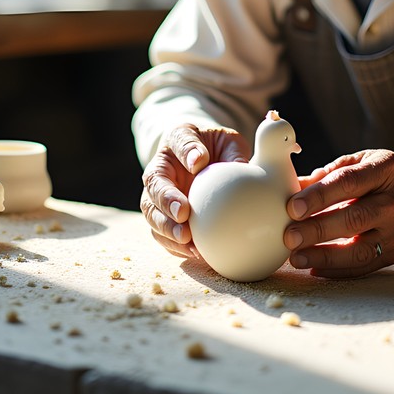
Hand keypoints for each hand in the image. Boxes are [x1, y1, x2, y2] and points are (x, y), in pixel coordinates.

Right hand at [140, 123, 250, 257]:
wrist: (206, 165)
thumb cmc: (219, 149)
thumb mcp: (229, 142)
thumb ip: (234, 153)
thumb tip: (241, 169)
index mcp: (178, 140)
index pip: (179, 141)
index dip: (186, 152)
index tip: (199, 164)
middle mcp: (161, 168)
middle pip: (154, 185)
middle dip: (166, 201)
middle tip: (183, 213)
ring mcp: (157, 196)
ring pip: (151, 213)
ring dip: (166, 228)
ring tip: (186, 239)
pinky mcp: (163, 218)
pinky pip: (162, 235)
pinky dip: (174, 246)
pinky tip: (193, 252)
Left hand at [283, 148, 393, 277]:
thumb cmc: (385, 174)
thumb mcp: (363, 161)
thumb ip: (329, 173)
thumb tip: (291, 187)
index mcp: (387, 170)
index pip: (349, 182)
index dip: (319, 196)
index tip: (292, 207)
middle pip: (355, 219)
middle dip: (318, 229)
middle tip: (289, 236)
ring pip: (360, 249)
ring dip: (324, 256)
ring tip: (295, 257)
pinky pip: (364, 266)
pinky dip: (337, 270)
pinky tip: (313, 267)